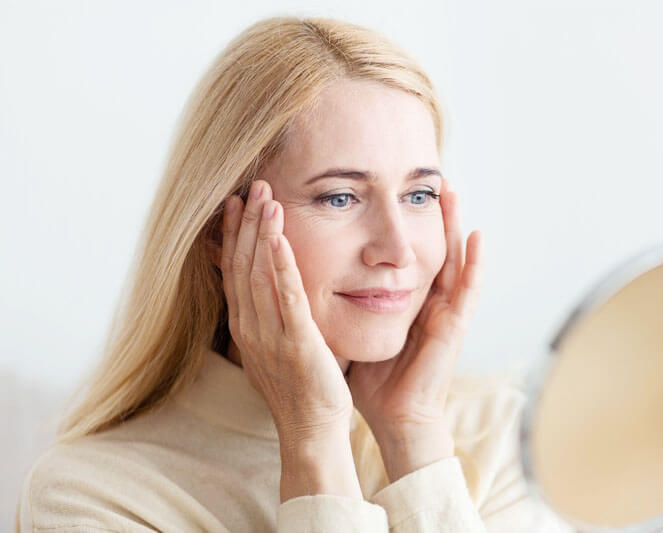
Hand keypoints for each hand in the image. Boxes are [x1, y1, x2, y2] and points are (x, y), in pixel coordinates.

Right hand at [219, 179, 352, 444]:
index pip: (234, 270)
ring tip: (267, 198)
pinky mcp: (297, 343)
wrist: (311, 428)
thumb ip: (269, 312)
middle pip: (243, 264)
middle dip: (247, 224)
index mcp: (245, 325)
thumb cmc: (300, 385)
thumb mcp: (275, 344)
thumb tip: (268, 282)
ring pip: (260, 274)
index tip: (237, 202)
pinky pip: (287, 299)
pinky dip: (282, 266)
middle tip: (254, 186)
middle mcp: (250, 327)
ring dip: (262, 234)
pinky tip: (281, 239)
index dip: (234, 234)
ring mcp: (270, 335)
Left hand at [345, 178, 483, 479]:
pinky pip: (468, 290)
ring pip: (453, 259)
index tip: (392, 190)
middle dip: (431, 213)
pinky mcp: (453, 327)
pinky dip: (475, 263)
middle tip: (429, 177)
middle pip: (431, 247)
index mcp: (405, 301)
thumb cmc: (373, 377)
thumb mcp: (353, 330)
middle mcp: (428, 301)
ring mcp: (444, 312)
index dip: (402, 222)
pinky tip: (477, 236)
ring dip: (454, 224)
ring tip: (451, 190)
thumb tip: (306, 278)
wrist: (392, 416)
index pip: (406, 253)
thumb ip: (339, 305)